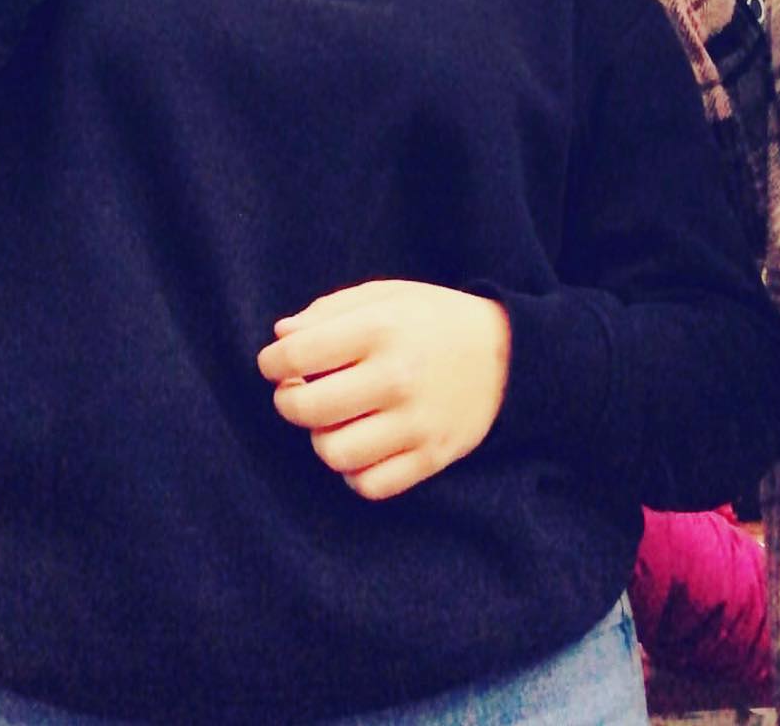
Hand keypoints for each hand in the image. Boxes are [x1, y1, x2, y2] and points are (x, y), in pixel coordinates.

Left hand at [257, 280, 510, 500]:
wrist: (507, 353)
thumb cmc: (433, 319)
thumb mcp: (386, 295)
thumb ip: (328, 310)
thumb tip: (281, 337)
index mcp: (381, 328)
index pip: (298, 355)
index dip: (272, 362)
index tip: (275, 363)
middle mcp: (397, 376)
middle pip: (307, 409)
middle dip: (288, 401)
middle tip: (297, 392)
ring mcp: (415, 422)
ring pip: (333, 453)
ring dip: (321, 438)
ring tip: (334, 420)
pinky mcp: (431, 457)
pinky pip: (369, 485)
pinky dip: (354, 472)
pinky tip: (361, 447)